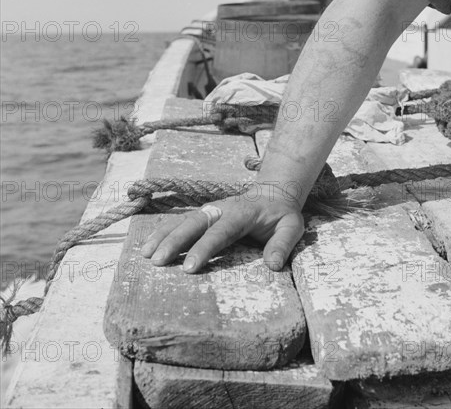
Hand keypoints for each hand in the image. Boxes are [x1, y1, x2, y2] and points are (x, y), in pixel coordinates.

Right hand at [140, 190, 303, 272]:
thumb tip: (272, 265)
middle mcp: (221, 209)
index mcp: (242, 213)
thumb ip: (283, 243)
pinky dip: (163, 231)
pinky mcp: (203, 214)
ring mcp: (209, 210)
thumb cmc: (281, 215)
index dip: (204, 248)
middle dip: (175, 242)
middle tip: (158, 262)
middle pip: (194, 223)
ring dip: (163, 236)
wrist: (274, 194)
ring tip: (146, 255)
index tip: (190, 267)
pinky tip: (148, 245)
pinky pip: (179, 221)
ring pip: (182, 220)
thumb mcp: (292, 226)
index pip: (220, 232)